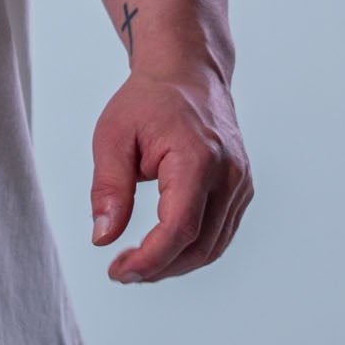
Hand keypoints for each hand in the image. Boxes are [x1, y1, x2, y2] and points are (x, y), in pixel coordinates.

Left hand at [90, 66, 252, 282]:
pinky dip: (192, 249)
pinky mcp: (241, 189)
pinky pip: (220, 233)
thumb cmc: (147, 101)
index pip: (180, 227)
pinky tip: (162, 249)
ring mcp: (241, 183)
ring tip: (137, 264)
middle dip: (159, 268)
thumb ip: (108, 188)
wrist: (188, 73)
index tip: (118, 271)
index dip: (150, 259)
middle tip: (122, 271)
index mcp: (198, 158)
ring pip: (213, 246)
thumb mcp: (113, 136)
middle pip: (199, 245)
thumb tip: (103, 237)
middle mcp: (229, 174)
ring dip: (175, 264)